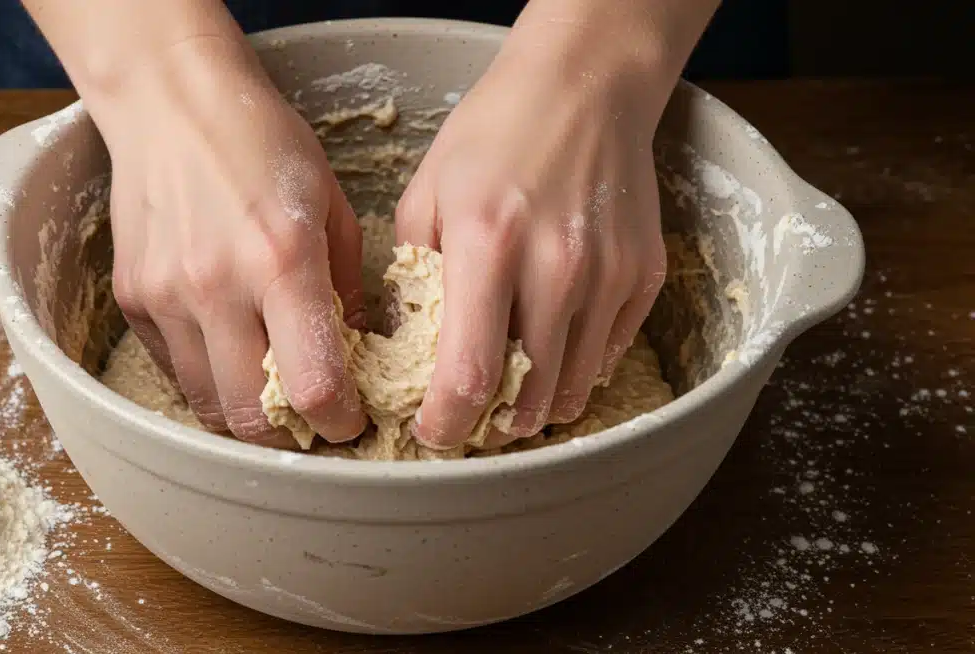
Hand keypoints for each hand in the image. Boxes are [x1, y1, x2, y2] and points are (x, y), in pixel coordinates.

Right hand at [99, 37, 367, 447]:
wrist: (171, 103)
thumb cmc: (263, 144)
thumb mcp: (330, 206)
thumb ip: (345, 289)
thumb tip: (355, 357)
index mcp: (281, 259)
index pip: (311, 384)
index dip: (337, 422)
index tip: (350, 422)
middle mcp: (217, 286)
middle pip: (250, 417)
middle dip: (289, 436)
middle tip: (311, 422)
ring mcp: (166, 295)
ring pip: (206, 405)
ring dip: (244, 414)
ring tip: (272, 394)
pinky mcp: (132, 299)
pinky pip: (174, 369)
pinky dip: (207, 376)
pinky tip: (229, 347)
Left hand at [396, 36, 669, 449]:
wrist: (585, 87)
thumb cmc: (494, 136)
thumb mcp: (426, 195)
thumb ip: (414, 277)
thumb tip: (407, 349)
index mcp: (488, 244)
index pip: (469, 373)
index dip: (449, 423)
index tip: (434, 435)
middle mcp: (556, 266)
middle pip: (529, 395)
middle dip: (494, 427)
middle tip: (474, 425)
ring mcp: (609, 274)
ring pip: (575, 386)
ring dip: (540, 407)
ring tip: (514, 399)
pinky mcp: (644, 275)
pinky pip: (609, 353)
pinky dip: (579, 368)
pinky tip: (554, 350)